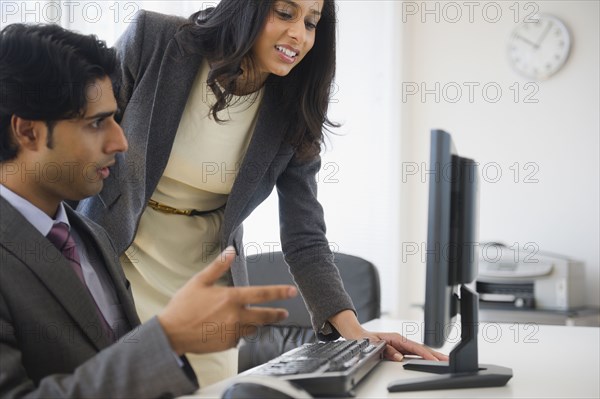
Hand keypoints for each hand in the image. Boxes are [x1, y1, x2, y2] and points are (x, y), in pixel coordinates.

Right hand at [158, 246, 297, 354]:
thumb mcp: (199, 281)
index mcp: (231, 298)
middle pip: (264, 316)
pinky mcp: (227, 344)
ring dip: (257, 324)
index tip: (292, 291)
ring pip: (253, 328)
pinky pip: (240, 338)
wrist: (171, 334)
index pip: (262, 293)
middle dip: (276, 314)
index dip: (279, 292)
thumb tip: (231, 251)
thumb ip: (218, 266)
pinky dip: (240, 333)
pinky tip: (232, 329)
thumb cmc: (183, 305)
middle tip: (284, 313)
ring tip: (257, 320)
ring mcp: (232, 332)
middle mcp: (235, 316)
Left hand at [329, 310, 446, 361]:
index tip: (434, 360)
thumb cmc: (365, 339)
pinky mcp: (400, 349)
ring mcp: (401, 344)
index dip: (425, 354)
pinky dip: (424, 357)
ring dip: (432, 356)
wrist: (357, 335)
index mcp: (396, 338)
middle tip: (448, 360)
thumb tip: (398, 357)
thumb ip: (387, 350)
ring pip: (420, 351)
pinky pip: (415, 353)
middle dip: (435, 354)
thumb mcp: (374, 345)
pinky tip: (431, 361)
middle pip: (421, 348)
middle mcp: (400, 340)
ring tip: (444, 361)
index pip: (414, 347)